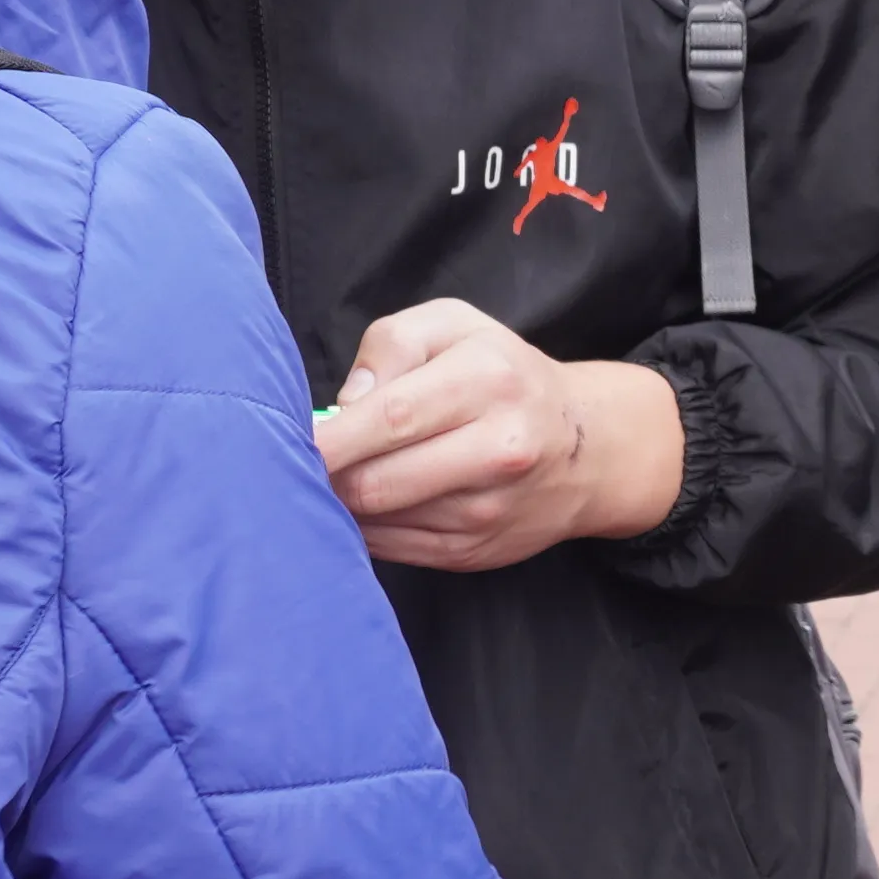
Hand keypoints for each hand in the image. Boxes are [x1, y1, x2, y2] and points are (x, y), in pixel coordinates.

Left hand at [320, 300, 686, 572]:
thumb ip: (392, 343)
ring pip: (380, 520)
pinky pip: (393, 548)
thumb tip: (343, 406)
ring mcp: (488, 510)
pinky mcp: (474, 552)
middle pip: (376, 481)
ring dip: (341, 502)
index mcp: (489, 380)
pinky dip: (364, 527)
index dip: (328, 437)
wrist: (588, 447)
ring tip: (334, 475)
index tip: (290, 441)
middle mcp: (498, 449)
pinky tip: (364, 502)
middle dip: (326, 475)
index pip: (390, 416)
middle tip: (300, 461)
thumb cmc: (504, 374)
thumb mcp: (456, 325)